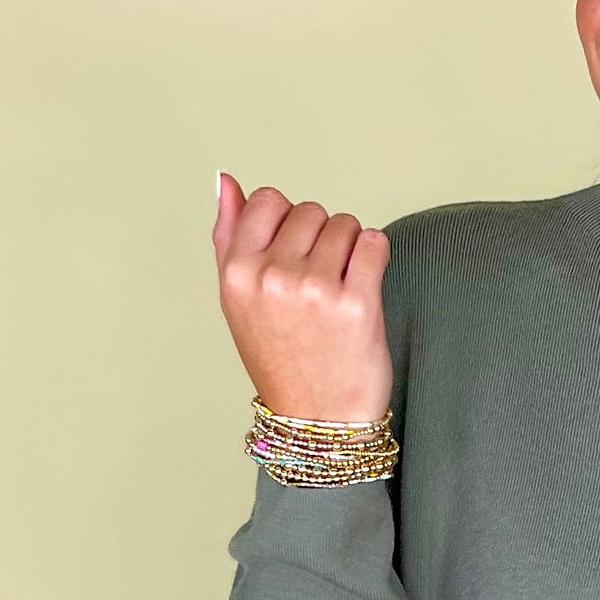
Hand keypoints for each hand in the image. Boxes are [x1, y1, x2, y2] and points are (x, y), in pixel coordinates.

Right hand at [212, 171, 392, 422]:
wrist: (319, 418)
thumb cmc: (280, 359)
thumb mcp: (238, 301)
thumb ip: (229, 237)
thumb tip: (225, 181)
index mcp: (237, 273)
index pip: (269, 200)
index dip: (289, 222)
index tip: (295, 256)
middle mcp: (272, 277)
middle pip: (311, 211)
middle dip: (322, 236)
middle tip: (320, 281)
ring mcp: (315, 289)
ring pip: (345, 224)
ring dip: (350, 247)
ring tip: (340, 288)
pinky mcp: (357, 303)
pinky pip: (374, 243)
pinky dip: (374, 256)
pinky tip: (363, 286)